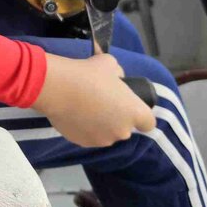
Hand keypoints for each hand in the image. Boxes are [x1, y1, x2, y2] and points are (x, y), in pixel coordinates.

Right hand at [31, 53, 156, 148]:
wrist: (58, 87)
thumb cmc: (88, 73)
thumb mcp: (109, 63)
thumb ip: (118, 73)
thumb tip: (116, 78)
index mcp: (134, 112)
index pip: (149, 123)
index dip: (141, 115)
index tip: (128, 106)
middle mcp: (122, 131)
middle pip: (125, 128)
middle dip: (116, 118)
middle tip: (100, 101)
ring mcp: (102, 140)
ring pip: (106, 133)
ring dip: (100, 124)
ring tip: (84, 107)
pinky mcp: (83, 143)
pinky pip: (88, 136)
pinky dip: (84, 128)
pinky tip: (73, 114)